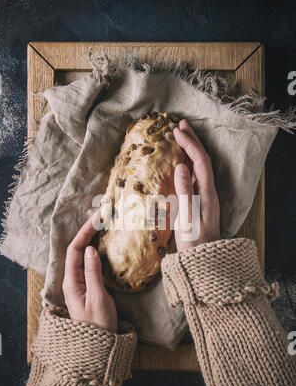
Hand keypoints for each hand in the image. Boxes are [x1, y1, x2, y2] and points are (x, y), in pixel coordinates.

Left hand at [62, 211, 116, 332]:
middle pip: (78, 250)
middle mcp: (73, 280)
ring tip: (105, 226)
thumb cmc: (98, 325)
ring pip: (84, 256)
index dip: (85, 232)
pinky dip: (98, 251)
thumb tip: (91, 249)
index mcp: (72, 282)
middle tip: (103, 217)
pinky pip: (90, 264)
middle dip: (88, 232)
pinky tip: (106, 245)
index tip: (98, 219)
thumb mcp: (97, 298)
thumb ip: (93, 273)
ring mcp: (80, 283)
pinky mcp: (88, 287)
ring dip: (93, 239)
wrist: (99, 346)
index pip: (75, 250)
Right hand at [173, 119, 219, 251]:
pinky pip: (194, 176)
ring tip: (181, 136)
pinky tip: (180, 161)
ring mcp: (204, 196)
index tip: (177, 131)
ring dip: (190, 150)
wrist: (203, 260)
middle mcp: (208, 191)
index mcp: (207, 193)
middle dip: (193, 141)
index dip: (190, 144)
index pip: (200, 162)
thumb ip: (185, 192)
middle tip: (181, 125)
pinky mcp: (198, 202)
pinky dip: (187, 163)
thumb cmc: (194, 243)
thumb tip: (181, 166)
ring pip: (199, 167)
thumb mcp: (187, 218)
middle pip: (203, 160)